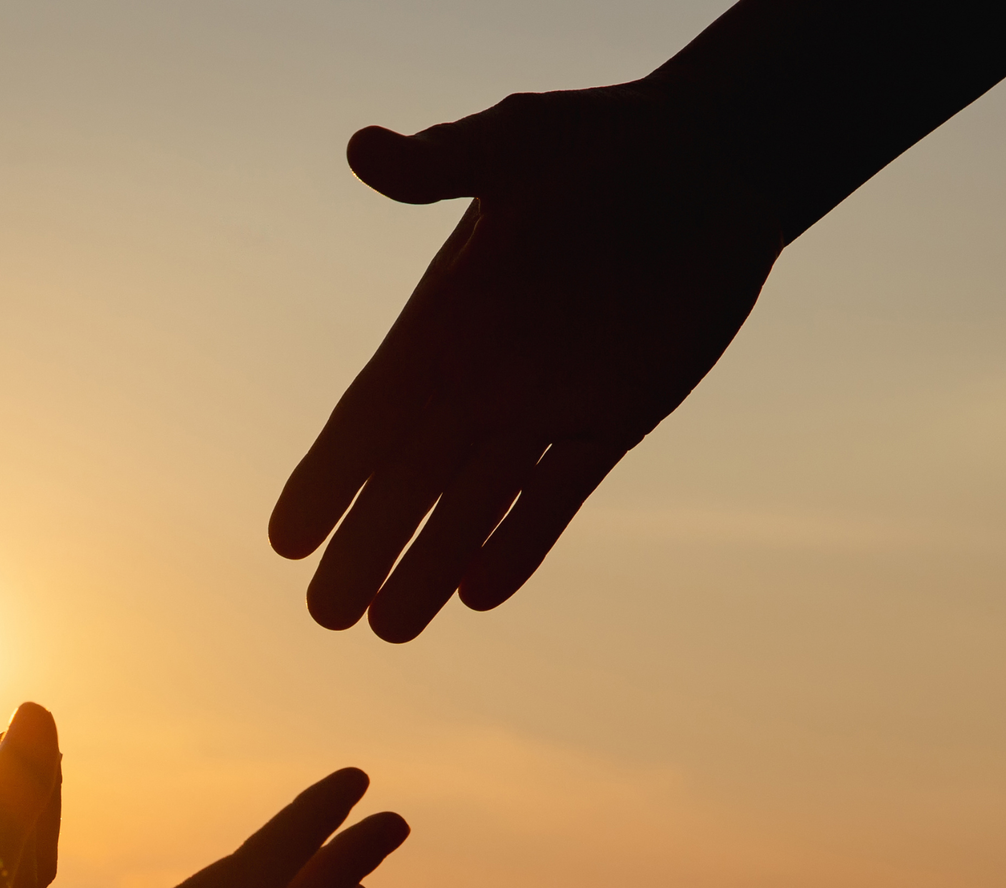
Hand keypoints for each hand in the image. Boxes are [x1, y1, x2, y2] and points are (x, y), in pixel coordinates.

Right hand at [271, 81, 783, 641]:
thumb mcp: (519, 144)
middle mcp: (481, 377)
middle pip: (409, 482)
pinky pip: (557, 497)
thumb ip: (445, 162)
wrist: (719, 161)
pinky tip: (477, 595)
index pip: (367, 419)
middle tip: (323, 617)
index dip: (326, 480)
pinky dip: (522, 545)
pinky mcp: (614, 420)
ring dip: (430, 565)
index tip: (285, 540)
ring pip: (475, 506)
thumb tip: (363, 150)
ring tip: (387, 630)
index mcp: (442, 324)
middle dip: (365, 548)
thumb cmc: (610, 139)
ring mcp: (545, 405)